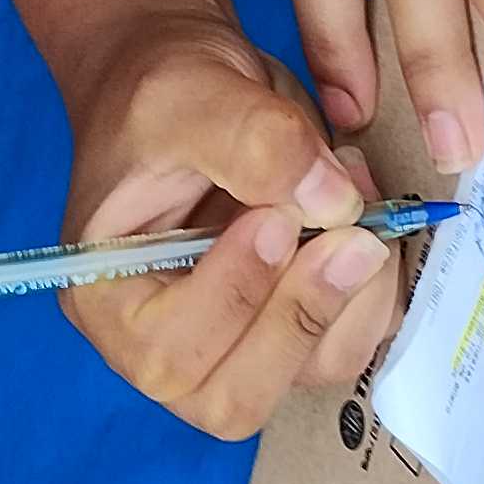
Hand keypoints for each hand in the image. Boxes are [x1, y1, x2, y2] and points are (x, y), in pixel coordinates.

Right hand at [61, 9, 401, 440]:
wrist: (193, 82)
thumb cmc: (162, 90)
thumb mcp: (192, 92)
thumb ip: (253, 139)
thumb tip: (334, 203)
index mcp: (105, 299)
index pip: (166, 351)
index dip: (233, 295)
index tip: (279, 215)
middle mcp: (162, 343)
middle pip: (233, 401)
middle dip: (302, 318)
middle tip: (351, 233)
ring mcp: (233, 344)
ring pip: (307, 375)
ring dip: (355, 298)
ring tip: (361, 202)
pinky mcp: (292, 328)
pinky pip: (352, 341)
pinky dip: (378, 290)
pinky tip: (371, 219)